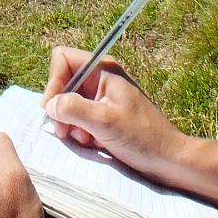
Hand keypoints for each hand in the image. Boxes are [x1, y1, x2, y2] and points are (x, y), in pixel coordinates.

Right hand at [40, 46, 191, 181]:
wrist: (167, 158)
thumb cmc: (141, 137)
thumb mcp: (105, 122)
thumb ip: (74, 109)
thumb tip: (49, 105)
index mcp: (103, 69)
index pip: (62, 59)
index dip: (53, 82)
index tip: (53, 109)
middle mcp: (100, 77)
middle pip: (62, 82)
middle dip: (61, 108)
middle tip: (67, 132)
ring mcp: (101, 95)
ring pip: (68, 102)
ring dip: (71, 123)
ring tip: (86, 139)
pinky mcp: (102, 111)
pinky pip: (78, 115)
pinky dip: (80, 130)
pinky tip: (93, 141)